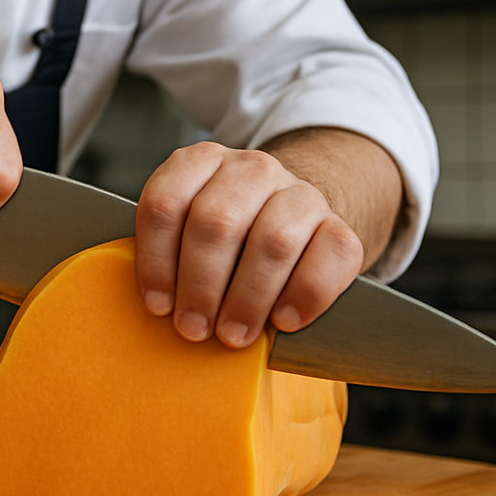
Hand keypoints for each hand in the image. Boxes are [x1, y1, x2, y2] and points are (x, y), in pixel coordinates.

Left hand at [132, 141, 365, 347]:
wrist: (293, 223)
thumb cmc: (229, 240)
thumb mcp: (188, 232)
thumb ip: (172, 254)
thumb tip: (160, 307)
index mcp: (202, 162)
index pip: (167, 202)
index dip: (156, 259)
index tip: (157, 305)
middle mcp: (252, 169)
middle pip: (217, 222)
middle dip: (201, 284)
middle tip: (193, 328)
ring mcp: (300, 192)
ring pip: (274, 242)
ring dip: (248, 297)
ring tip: (232, 334)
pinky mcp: (339, 224)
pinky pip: (330, 257)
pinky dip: (305, 295)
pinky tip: (284, 321)